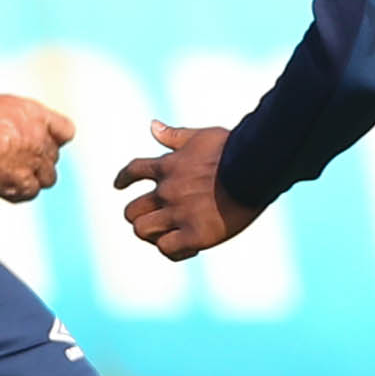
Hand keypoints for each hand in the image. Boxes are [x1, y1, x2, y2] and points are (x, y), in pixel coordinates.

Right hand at [0, 93, 73, 202]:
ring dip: (34, 177)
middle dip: (39, 158)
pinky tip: (3, 186)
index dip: (56, 138)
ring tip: (13, 174)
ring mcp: (33, 163)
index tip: (46, 141)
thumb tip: (22, 127)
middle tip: (18, 158)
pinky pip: (30, 193)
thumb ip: (23, 118)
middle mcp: (41, 140)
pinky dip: (19, 192)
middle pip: (53, 156)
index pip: (66, 131)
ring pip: (48, 178)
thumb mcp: (6, 105)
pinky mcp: (21, 183)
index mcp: (39, 117)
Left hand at [114, 121, 258, 261]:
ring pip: (143, 231)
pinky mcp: (195, 235)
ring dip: (153, 234)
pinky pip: (168, 249)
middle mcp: (166, 191)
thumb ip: (174, 135)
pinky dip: (175, 250)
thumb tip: (152, 126)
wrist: (255, 169)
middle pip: (131, 210)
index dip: (123, 179)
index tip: (118, 185)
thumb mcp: (201, 136)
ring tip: (170, 235)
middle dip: (139, 215)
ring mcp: (178, 214)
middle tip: (155, 219)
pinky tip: (190, 247)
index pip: (133, 171)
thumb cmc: (233, 150)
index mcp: (167, 167)